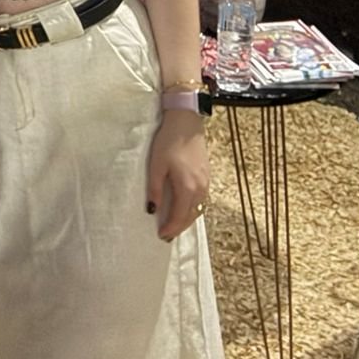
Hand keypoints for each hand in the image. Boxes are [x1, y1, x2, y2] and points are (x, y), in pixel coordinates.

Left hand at [147, 109, 208, 239]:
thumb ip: (155, 189)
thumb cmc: (169, 141)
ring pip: (198, 209)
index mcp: (187, 188)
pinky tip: (185, 207)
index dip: (170, 228)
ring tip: (174, 225)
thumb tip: (152, 210)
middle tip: (167, 235)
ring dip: (187, 219)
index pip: (179, 216)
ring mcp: (206, 182)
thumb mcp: (156, 165)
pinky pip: (202, 199)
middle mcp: (200, 188)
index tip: (161, 236)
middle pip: (191, 216)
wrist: (186, 122)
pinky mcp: (206, 175)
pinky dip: (193, 208)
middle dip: (179, 227)